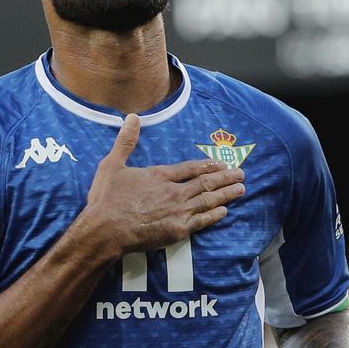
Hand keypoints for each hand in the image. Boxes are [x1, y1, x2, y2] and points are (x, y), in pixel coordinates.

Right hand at [73, 114, 246, 260]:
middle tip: (241, 174)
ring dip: (226, 194)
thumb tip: (132, 117)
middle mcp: (174, 192)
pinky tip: (224, 211)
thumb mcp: (112, 164)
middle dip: (226, 178)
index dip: (208, 166)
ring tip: (241, 189)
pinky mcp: (178, 230)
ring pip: (208, 200)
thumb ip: (126, 141)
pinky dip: (214, 215)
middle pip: (205, 183)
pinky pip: (202, 221)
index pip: (190, 168)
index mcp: (160, 175)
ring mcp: (178, 212)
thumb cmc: (106, 198)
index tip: (222, 163)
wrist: (106, 229)